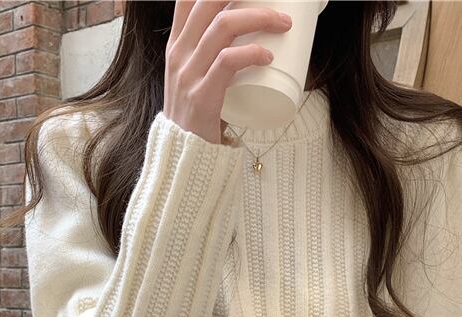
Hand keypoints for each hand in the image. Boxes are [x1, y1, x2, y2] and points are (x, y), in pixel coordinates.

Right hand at [165, 0, 292, 143]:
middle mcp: (179, 53)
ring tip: (284, 24)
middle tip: (277, 2)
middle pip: (209, 2)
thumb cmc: (199, 115)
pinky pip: (227, 63)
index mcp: (177, 44)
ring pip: (223, 27)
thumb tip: (252, 40)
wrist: (183, 156)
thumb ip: (214, 58)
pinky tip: (267, 55)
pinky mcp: (201, 96)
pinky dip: (250, 54)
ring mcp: (188, 73)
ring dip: (259, 18)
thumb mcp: (196, 78)